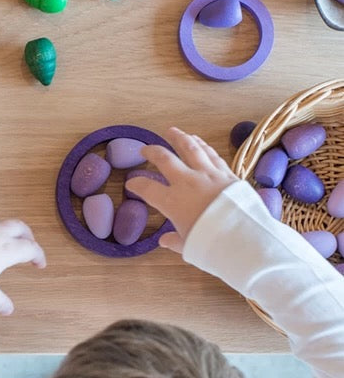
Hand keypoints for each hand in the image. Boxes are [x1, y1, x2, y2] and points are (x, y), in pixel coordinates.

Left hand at [0, 218, 45, 314]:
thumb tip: (8, 310)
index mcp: (5, 249)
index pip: (30, 248)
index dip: (38, 255)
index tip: (39, 264)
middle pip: (19, 227)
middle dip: (27, 236)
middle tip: (29, 245)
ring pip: (1, 222)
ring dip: (8, 229)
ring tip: (6, 240)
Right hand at [124, 127, 237, 254]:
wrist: (245, 239)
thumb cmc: (213, 245)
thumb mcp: (189, 247)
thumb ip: (175, 241)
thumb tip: (164, 241)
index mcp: (173, 202)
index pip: (147, 188)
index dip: (136, 184)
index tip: (131, 182)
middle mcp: (187, 183)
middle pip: (165, 159)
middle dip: (152, 152)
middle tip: (145, 149)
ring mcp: (208, 175)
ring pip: (190, 149)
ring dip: (178, 138)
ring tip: (171, 131)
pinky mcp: (227, 173)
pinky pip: (212, 154)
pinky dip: (202, 145)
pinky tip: (197, 140)